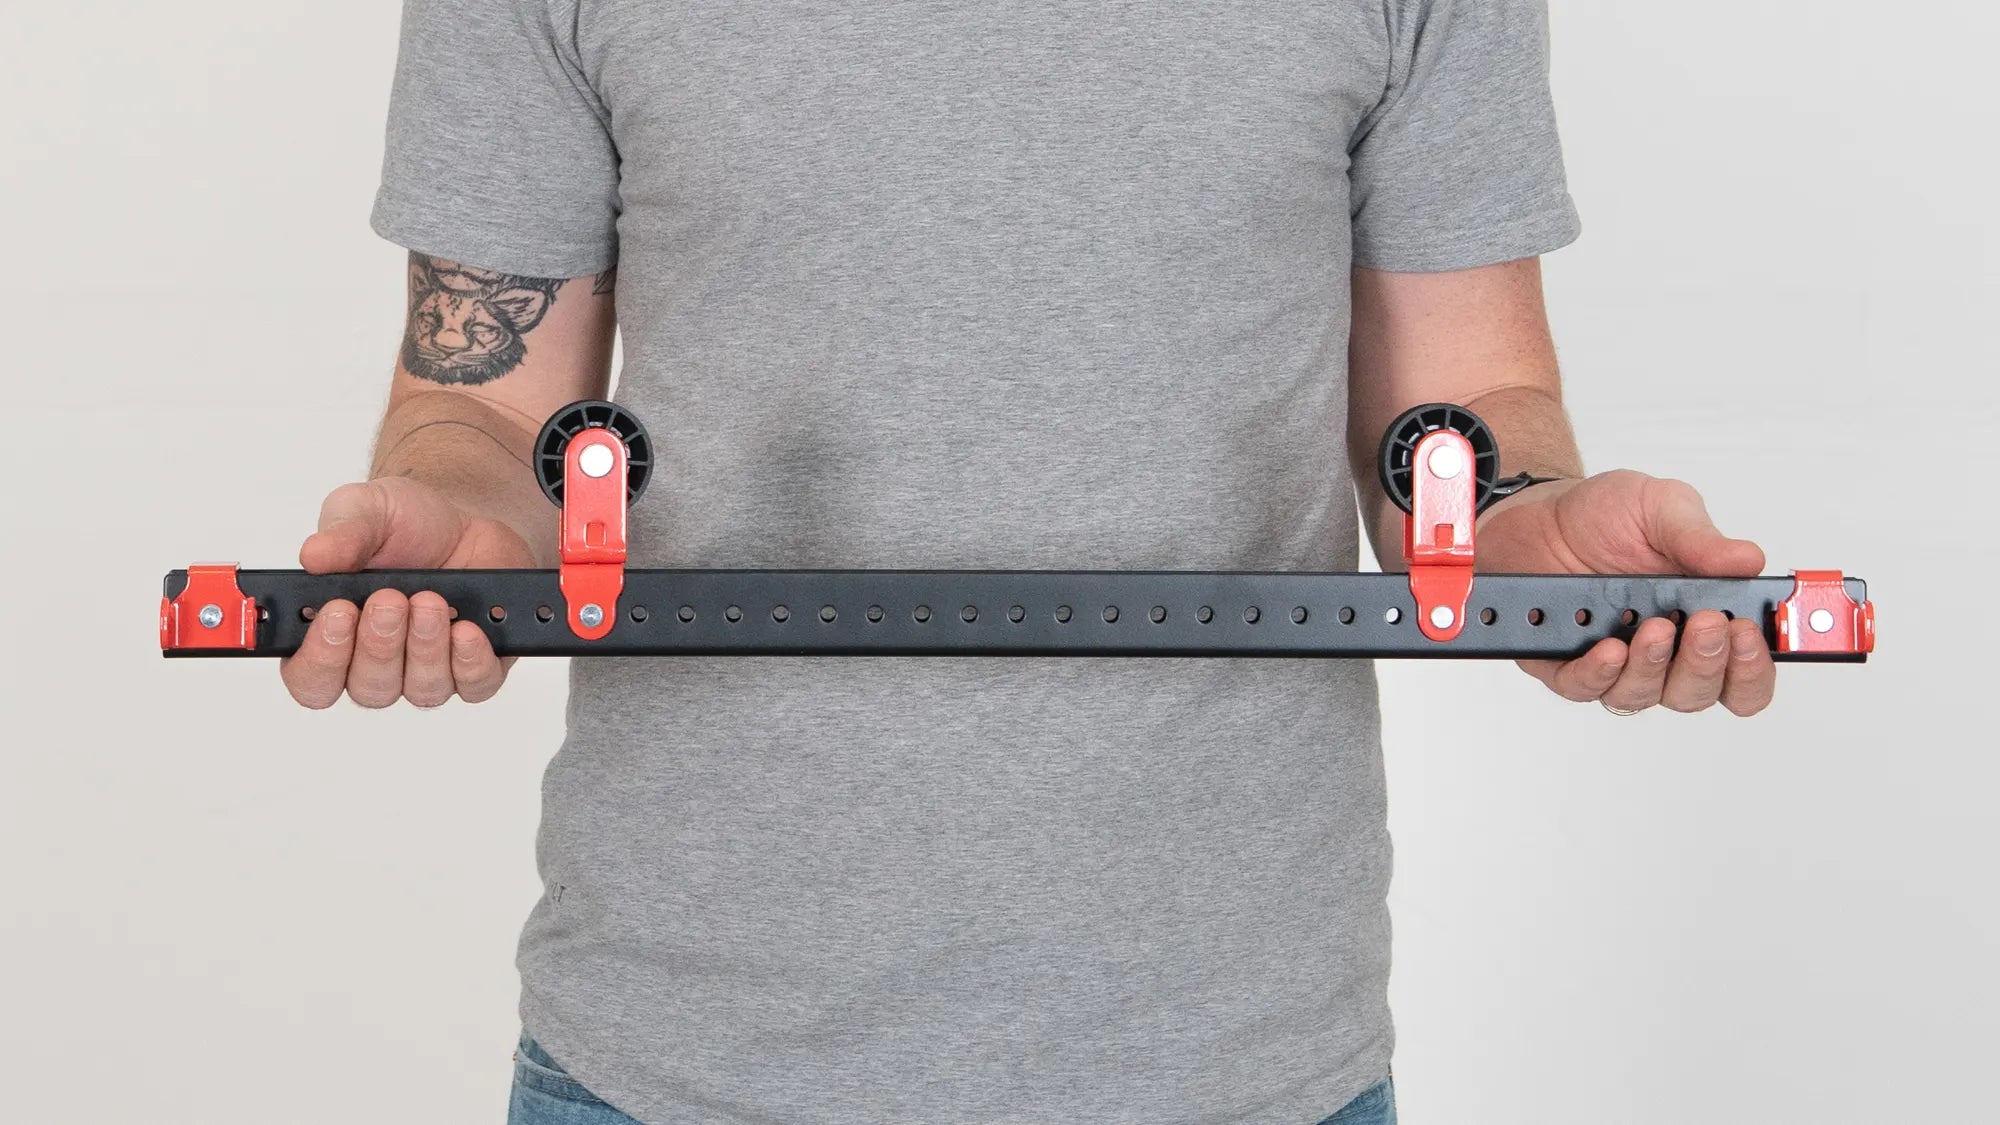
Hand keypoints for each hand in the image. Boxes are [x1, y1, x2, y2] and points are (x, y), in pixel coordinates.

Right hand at [279, 477, 534, 708]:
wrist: (464, 525)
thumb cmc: (405, 526)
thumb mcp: (366, 511)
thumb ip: (340, 534)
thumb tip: (313, 557)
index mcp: (330, 635)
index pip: (310, 679)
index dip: (319, 659)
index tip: (337, 614)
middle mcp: (374, 664)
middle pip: (368, 689)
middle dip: (378, 644)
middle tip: (389, 599)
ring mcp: (426, 671)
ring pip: (420, 689)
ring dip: (424, 646)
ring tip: (430, 600)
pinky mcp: (474, 669)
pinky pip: (474, 685)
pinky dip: (470, 660)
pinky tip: (467, 629)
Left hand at [1477, 470, 1775, 715]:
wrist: (1541, 516)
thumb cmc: (1607, 516)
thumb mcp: (1660, 508)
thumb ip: (1701, 538)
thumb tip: (1748, 560)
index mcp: (1705, 617)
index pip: (1744, 671)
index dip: (1754, 666)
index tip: (1749, 633)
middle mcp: (1665, 651)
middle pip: (1699, 692)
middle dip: (1708, 663)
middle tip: (1706, 625)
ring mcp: (1617, 662)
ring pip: (1645, 695)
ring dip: (1654, 666)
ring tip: (1654, 628)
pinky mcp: (1568, 665)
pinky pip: (1585, 688)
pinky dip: (1599, 673)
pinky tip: (1609, 649)